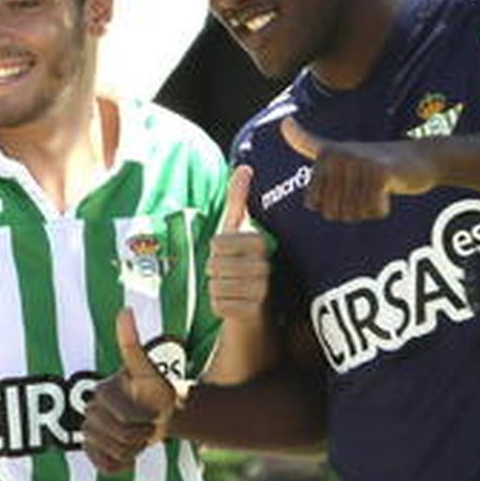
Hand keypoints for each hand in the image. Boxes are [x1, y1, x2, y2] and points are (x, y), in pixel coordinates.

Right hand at [81, 310, 177, 474]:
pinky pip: (106, 467)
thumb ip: (132, 343)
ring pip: (113, 454)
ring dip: (133, 451)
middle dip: (139, 437)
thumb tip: (124, 310)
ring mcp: (88, 434)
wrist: (158, 412)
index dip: (143, 423)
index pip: (122, 422)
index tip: (151, 413)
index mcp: (99, 394)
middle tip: (147, 428)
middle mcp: (88, 413)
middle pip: (117, 439)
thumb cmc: (155, 390)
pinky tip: (129, 452)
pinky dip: (122, 465)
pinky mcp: (92, 453)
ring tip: (138, 437)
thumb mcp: (147, 368)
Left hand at [207, 165, 268, 320]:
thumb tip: (245, 167)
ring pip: (215, 285)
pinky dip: (218, 305)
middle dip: (214, 270)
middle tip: (227, 274)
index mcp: (261, 243)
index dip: (216, 249)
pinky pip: (218, 305)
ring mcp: (260, 291)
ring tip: (230, 288)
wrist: (257, 309)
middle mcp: (265, 266)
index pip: (219, 241)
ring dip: (215, 288)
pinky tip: (231, 304)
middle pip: (214, 264)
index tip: (227, 253)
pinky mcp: (251, 313)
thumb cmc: (243, 264)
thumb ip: (240, 200)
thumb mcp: (239, 230)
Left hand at [280, 115, 439, 220]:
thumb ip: (308, 142)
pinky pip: (373, 210)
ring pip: (353, 214)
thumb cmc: (375, 160)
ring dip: (367, 209)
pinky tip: (388, 190)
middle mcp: (338, 156)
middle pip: (334, 212)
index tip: (349, 187)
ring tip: (377, 189)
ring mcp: (359, 163)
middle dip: (352, 210)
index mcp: (325, 155)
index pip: (315, 205)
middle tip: (367, 189)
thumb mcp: (338, 150)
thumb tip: (284, 123)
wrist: (420, 157)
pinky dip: (382, 209)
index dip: (333, 206)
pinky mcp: (380, 173)